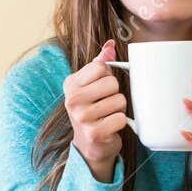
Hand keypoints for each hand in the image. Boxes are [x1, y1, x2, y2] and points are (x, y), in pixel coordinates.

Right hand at [63, 39, 128, 180]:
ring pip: (119, 100)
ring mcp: (81, 117)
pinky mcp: (94, 133)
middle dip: (115, 94)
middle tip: (106, 105)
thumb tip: (110, 45)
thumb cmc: (93, 111)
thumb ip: (100, 65)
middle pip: (112, 83)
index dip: (108, 77)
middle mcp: (71, 99)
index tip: (101, 89)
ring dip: (119, 109)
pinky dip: (120, 123)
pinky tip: (110, 127)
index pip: (102, 67)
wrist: (89, 145)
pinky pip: (121, 118)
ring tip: (108, 116)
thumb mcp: (91, 87)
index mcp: (70, 84)